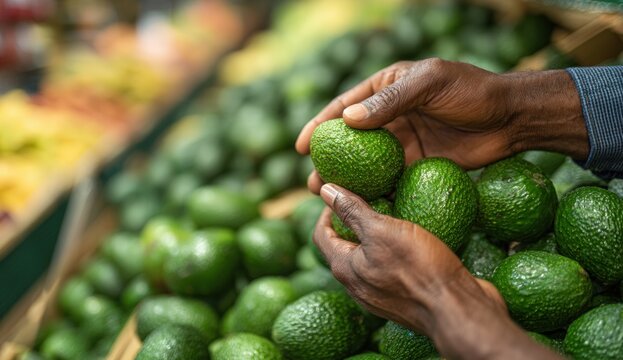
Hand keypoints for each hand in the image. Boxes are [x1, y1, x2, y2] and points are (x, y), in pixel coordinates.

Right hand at [297, 59, 587, 193]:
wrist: (510, 119)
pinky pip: (391, 178)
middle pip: (352, 140)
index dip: (321, 125)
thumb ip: (391, 100)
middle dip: (330, 160)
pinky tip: (362, 206)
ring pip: (368, 163)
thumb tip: (349, 119)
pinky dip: (376, 191)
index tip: (302, 146)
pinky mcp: (418, 163)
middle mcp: (391, 115)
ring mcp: (404, 141)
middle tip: (313, 182)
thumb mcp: (430, 84)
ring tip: (329, 199)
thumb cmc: (471, 91)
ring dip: (349, 180)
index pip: (346, 106)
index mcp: (387, 88)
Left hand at [315, 183, 562, 359]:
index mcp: (346, 269)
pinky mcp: (404, 298)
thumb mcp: (381, 230)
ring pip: (371, 258)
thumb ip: (352, 211)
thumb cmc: (419, 268)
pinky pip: (392, 269)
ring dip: (377, 234)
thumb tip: (325, 190)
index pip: (321, 235)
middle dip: (353, 220)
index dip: (328, 210)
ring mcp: (380, 295)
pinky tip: (414, 237)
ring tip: (394, 212)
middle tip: (371, 198)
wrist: (457, 310)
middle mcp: (358, 286)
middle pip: (345, 246)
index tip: (344, 193)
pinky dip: (396, 250)